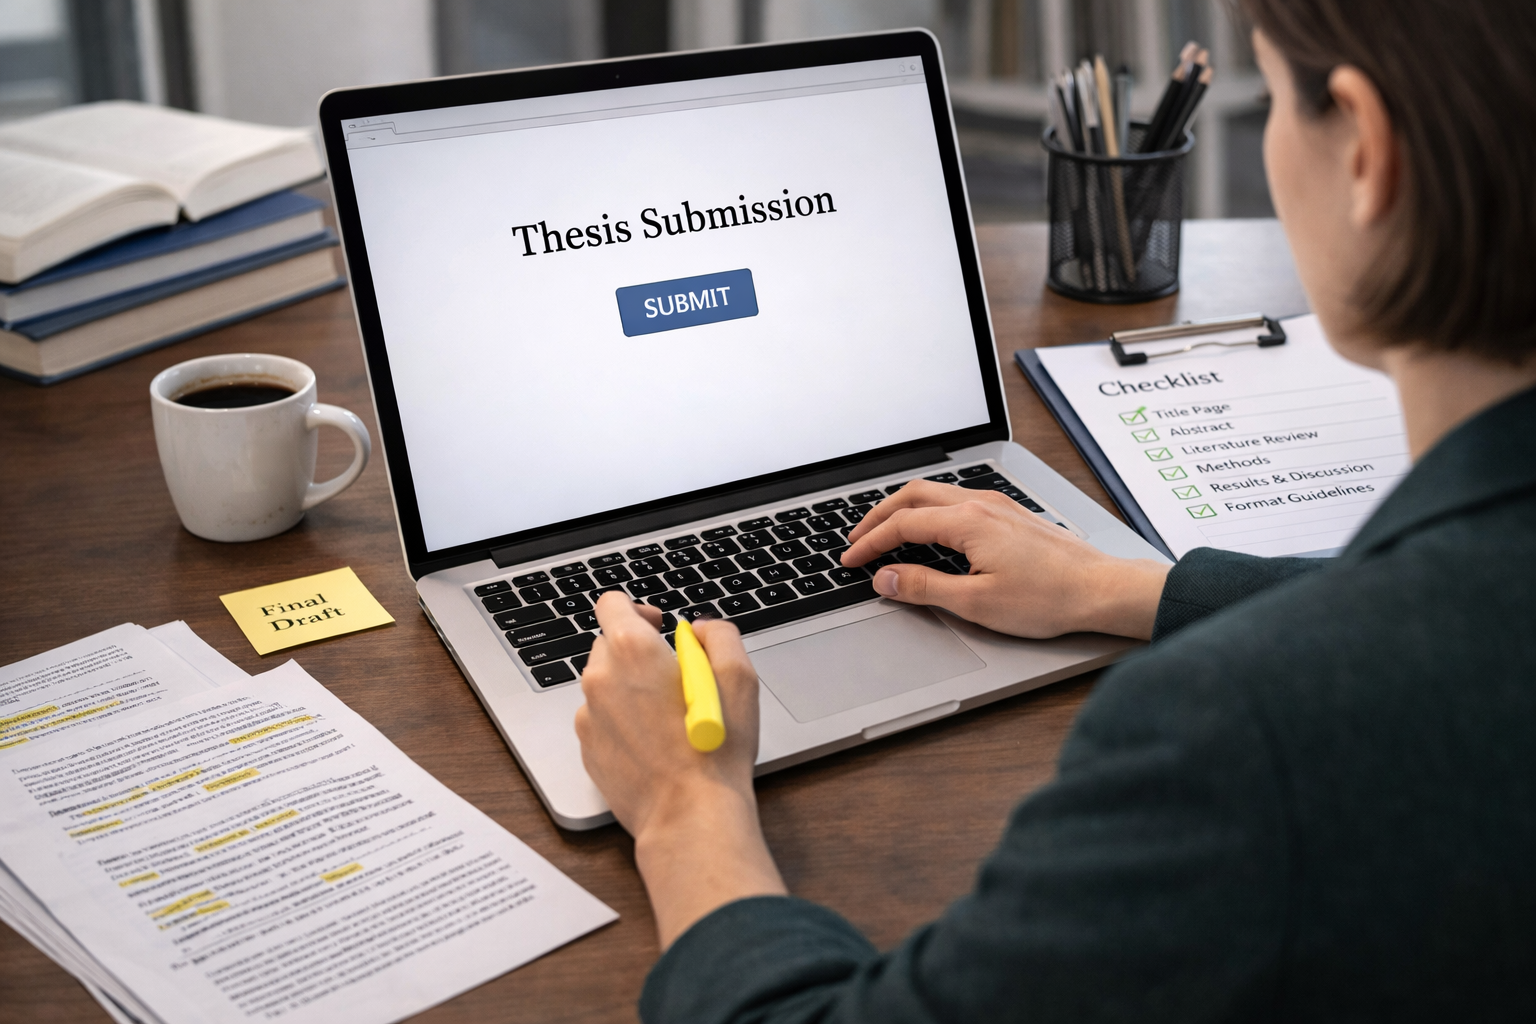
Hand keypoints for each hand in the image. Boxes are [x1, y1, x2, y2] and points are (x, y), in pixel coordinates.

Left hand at [576, 593, 785, 947]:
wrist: (689, 814)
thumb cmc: (714, 749)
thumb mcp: (739, 677)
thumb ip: (719, 635)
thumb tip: (699, 630)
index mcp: (632, 651)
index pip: (612, 604)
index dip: (638, 610)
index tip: (658, 626)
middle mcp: (601, 679)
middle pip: (608, 645)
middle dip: (638, 653)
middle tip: (674, 677)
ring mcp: (588, 717)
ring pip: (605, 686)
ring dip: (629, 690)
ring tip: (667, 718)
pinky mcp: (588, 750)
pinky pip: (601, 722)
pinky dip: (622, 724)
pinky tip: (654, 744)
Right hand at [842, 481, 1169, 639]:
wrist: (1102, 590)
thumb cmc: (1049, 598)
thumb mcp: (976, 603)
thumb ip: (925, 588)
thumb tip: (886, 579)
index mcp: (968, 521)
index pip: (902, 524)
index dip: (870, 543)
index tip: (851, 560)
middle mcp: (981, 504)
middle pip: (913, 495)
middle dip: (878, 516)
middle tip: (857, 539)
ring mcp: (998, 506)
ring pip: (935, 494)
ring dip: (904, 510)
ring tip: (885, 533)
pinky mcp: (1010, 515)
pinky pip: (956, 501)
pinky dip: (928, 512)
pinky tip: (929, 532)